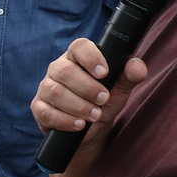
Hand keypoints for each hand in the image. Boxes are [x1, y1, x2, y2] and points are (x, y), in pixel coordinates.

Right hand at [31, 38, 148, 145]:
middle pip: (65, 71)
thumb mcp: (120, 89)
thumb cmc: (104, 102)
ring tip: (95, 115)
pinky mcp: (39, 108)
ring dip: (78, 106)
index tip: (104, 73)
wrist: (91, 129)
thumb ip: (129, 76)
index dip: (91, 57)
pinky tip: (79, 125)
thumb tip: (137, 66)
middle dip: (87, 88)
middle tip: (104, 100)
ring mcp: (46, 88)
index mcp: (77, 58)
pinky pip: (45, 112)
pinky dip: (64, 120)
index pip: (79, 47)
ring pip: (55, 92)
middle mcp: (58, 69)